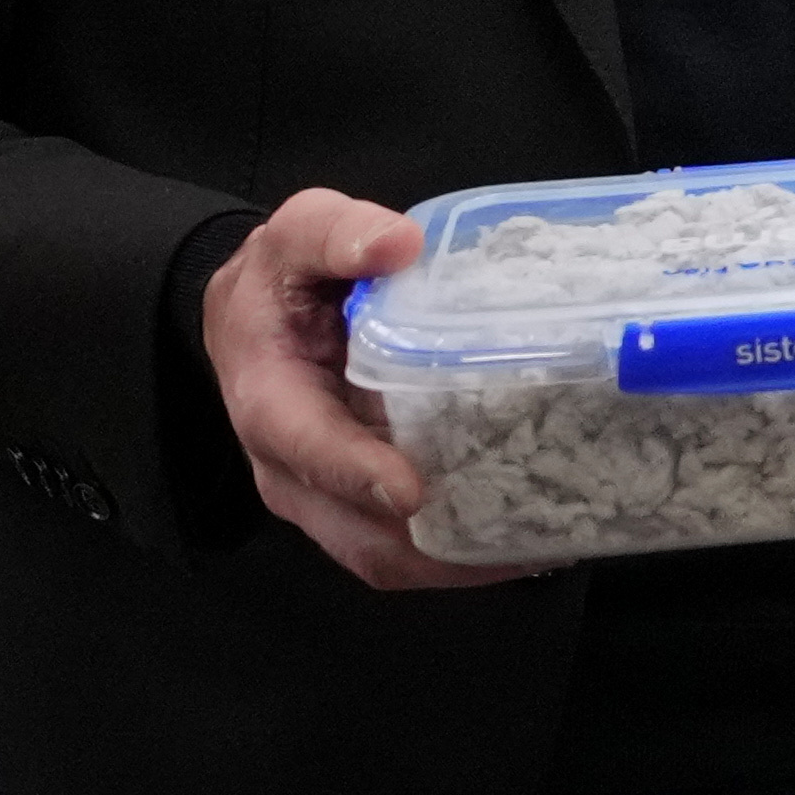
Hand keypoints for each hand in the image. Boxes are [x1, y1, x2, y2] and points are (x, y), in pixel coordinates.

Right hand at [206, 187, 501, 587]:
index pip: (308, 449)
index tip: (411, 491)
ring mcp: (327, 501)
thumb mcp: (297, 236)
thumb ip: (337, 233)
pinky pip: (409, 551)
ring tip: (539, 540)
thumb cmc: (279, 283)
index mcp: (271, 404)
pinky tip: (526, 533)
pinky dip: (464, 552)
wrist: (255, 322)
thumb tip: (396, 243)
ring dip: (460, 561)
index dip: (358, 474)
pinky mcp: (361, 509)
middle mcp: (293, 471)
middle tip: (519, 534)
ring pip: (387, 558)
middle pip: (357, 535)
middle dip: (434, 548)